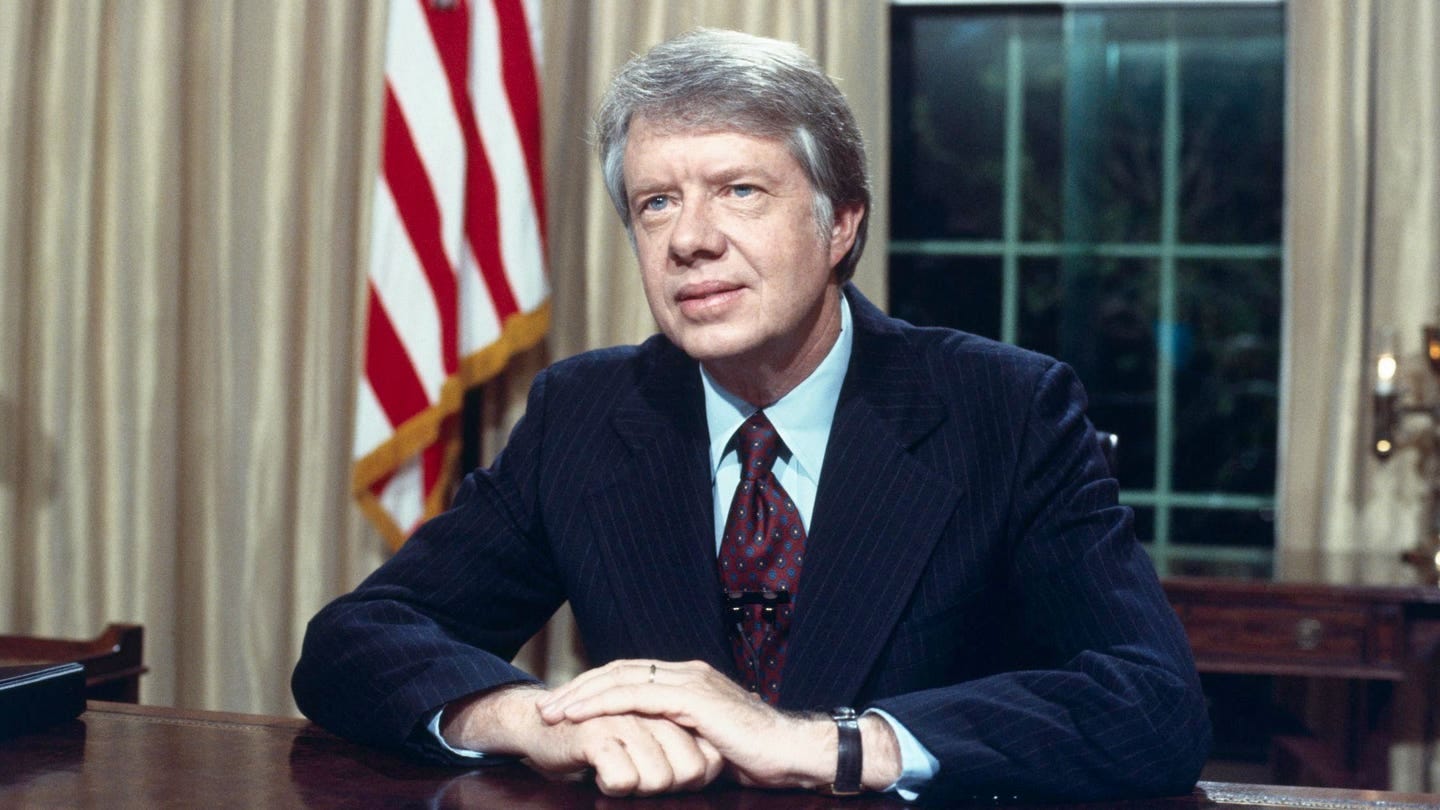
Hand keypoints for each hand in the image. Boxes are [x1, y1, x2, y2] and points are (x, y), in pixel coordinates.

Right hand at [441, 684, 723, 796]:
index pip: (709, 761)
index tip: (665, 779)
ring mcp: (628, 719)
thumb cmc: (600, 743)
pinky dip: (611, 787)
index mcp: (672, 710)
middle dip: (667, 788)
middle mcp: (655, 711)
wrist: (541, 726)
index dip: (692, 781)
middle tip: (636, 777)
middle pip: (690, 772)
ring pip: (660, 779)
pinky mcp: (597, 733)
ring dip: (637, 789)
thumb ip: (679, 750)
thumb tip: (709, 771)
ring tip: (616, 772)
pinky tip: (596, 772)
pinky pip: (623, 779)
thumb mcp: (648, 744)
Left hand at [537, 659, 839, 789]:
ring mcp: (690, 682)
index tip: (564, 706)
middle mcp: (687, 672)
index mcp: (689, 679)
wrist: (793, 752)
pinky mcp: (693, 699)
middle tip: (544, 707)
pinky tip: (580, 716)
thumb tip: (653, 749)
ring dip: (582, 695)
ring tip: (552, 712)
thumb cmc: (756, 755)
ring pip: (622, 679)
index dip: (594, 687)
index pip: (630, 674)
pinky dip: (603, 704)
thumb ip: (679, 734)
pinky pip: (637, 697)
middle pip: (619, 671)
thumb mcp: (707, 741)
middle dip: (579, 687)